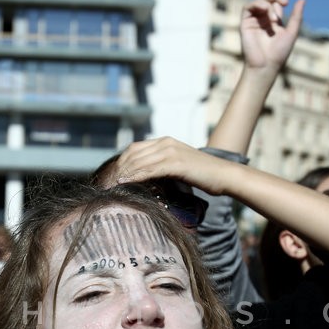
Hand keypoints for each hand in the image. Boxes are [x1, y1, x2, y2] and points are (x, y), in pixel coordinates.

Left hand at [113, 137, 229, 195]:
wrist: (223, 175)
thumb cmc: (202, 176)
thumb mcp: (178, 167)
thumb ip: (162, 168)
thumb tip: (145, 180)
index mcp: (165, 142)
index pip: (134, 149)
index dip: (120, 163)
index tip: (109, 177)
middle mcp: (166, 143)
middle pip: (132, 154)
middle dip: (117, 169)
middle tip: (105, 184)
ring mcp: (171, 151)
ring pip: (138, 161)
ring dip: (122, 174)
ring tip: (110, 186)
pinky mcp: (176, 163)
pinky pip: (149, 169)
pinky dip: (134, 177)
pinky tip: (124, 184)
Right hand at [240, 0, 303, 72]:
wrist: (266, 65)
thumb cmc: (279, 53)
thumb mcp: (291, 32)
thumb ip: (296, 16)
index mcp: (274, 21)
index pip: (276, 2)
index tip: (287, 2)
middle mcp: (263, 19)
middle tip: (285, 2)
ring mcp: (254, 21)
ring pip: (259, 1)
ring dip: (268, 4)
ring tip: (275, 19)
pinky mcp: (245, 23)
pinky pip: (248, 7)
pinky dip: (257, 4)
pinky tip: (265, 9)